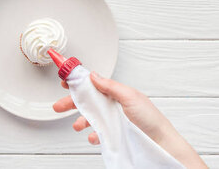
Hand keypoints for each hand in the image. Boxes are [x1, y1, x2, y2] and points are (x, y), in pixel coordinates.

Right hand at [53, 72, 206, 167]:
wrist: (160, 142)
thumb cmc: (151, 118)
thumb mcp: (129, 96)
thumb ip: (110, 86)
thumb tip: (93, 76)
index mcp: (116, 93)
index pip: (93, 84)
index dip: (79, 82)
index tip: (65, 80)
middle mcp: (113, 106)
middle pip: (87, 102)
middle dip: (72, 103)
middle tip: (59, 106)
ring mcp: (112, 120)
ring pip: (91, 118)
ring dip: (81, 121)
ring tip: (77, 126)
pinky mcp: (113, 134)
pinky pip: (98, 133)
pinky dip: (93, 135)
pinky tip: (94, 137)